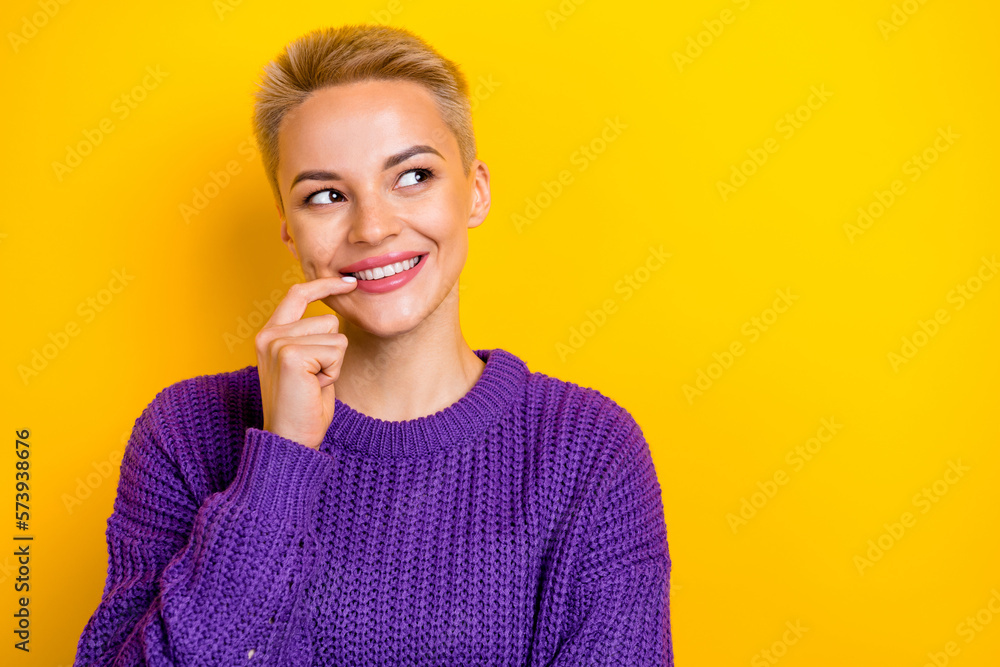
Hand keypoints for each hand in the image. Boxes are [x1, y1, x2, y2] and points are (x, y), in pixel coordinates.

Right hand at [254, 276, 357, 449]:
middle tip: (313, 380)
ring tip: (313, 384)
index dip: (325, 285)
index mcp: (270, 334)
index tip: (350, 283)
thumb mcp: (307, 365)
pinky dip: (334, 372)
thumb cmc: (304, 407)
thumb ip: (311, 338)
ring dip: (334, 363)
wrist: (291, 440)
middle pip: (328, 319)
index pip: (298, 294)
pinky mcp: (291, 355)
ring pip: (335, 335)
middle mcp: (269, 334)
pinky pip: (337, 350)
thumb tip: (334, 315)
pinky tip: (315, 388)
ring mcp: (278, 342)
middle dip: (332, 351)